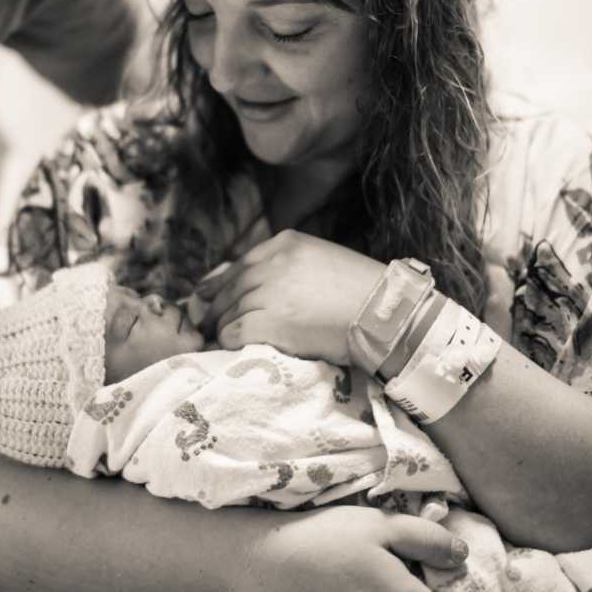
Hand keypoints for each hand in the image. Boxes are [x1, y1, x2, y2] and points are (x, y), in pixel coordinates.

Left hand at [198, 229, 384, 364]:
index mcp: (286, 243)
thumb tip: (256, 281)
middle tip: (206, 324)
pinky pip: (234, 332)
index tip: (205, 295)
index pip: (240, 264)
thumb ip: (289, 263)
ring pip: (228, 310)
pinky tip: (232, 348)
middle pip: (230, 288)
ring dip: (221, 327)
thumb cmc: (363, 291)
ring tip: (219, 340)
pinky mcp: (271, 323)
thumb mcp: (323, 259)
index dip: (218, 283)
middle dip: (214, 308)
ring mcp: (271, 293)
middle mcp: (274, 264)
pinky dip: (228, 341)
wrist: (386, 315)